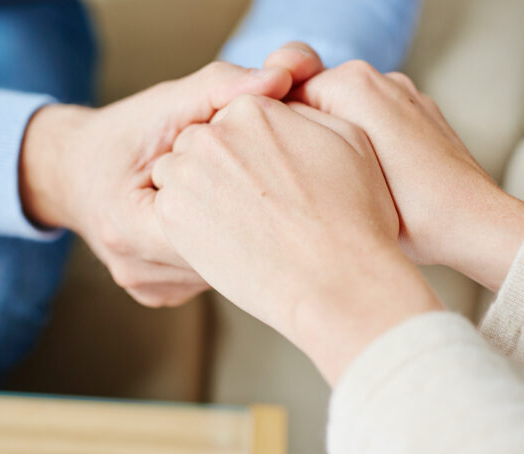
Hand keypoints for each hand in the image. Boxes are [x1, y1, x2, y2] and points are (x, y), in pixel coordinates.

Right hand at [18, 61, 294, 306]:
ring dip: (243, 235)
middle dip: (253, 216)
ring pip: (223, 271)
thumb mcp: (166, 102)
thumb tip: (281, 77)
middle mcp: (134, 269)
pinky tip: (230, 221)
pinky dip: (226, 247)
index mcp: (127, 225)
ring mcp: (148, 289)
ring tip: (253, 199)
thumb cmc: (125, 134)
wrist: (74, 172)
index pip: (214, 223)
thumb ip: (221, 88)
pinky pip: (210, 275)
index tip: (278, 166)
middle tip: (279, 183)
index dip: (251, 191)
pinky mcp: (159, 296)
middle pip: (224, 255)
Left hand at [152, 95, 440, 383]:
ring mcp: (188, 172)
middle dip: (220, 166)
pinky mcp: (171, 213)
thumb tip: (281, 103)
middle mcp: (215, 132)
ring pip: (179, 172)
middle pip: (202, 142)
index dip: (252, 151)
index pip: (234, 118)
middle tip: (254, 204)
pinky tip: (225, 240)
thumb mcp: (348, 139)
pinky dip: (189, 222)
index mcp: (254, 108)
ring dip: (198, 191)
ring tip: (240, 222)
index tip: (269, 179)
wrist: (335, 280)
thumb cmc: (354, 215)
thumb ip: (305, 111)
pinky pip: (169, 208)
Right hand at [292, 61, 523, 290]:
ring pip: (346, 114)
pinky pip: (377, 122)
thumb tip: (279, 140)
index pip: (288, 96)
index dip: (280, 136)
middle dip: (308, 136)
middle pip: (317, 102)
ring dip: (336, 142)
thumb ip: (302, 145)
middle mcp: (381, 78)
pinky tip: (367, 180)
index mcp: (353, 84)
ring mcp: (405, 94)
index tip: (282, 172)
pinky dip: (366, 144)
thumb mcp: (338, 178)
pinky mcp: (421, 113)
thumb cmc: (411, 214)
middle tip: (305, 181)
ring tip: (337, 183)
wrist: (475, 226)